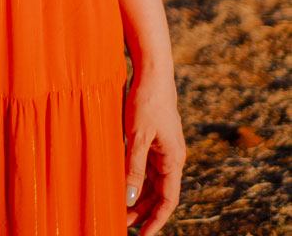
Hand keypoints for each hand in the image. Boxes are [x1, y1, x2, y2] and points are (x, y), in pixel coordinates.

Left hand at [124, 66, 185, 233]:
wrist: (152, 72)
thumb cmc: (146, 101)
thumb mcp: (137, 136)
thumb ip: (134, 168)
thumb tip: (129, 198)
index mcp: (173, 159)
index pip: (169, 200)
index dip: (156, 220)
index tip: (143, 235)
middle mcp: (172, 157)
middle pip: (160, 193)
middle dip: (143, 210)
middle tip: (122, 222)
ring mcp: (164, 148)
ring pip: (153, 181)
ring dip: (139, 195)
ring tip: (120, 207)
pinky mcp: (154, 139)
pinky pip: (147, 166)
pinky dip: (137, 178)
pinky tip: (122, 182)